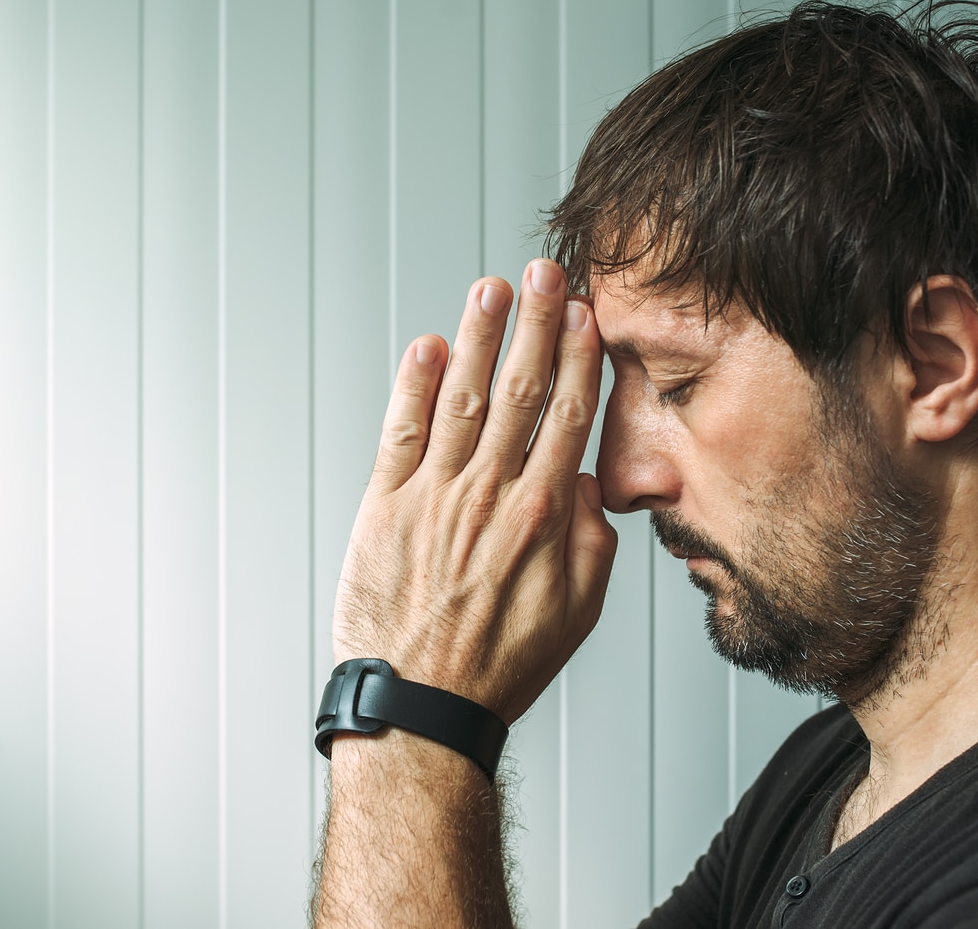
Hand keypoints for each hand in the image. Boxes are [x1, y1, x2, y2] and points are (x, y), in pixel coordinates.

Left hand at [331, 259, 618, 724]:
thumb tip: (588, 484)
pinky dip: (414, 386)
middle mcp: (489, 493)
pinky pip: (402, 432)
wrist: (419, 703)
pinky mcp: (384, 505)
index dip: (578, 358)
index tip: (586, 314)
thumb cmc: (498, 665)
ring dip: (478, 337)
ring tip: (491, 290)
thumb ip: (593, 541)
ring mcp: (434, 494)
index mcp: (542, 515)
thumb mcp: (578, 613)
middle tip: (544, 273)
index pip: (566, 416)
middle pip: (520, 390)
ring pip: (462, 397)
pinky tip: (427, 347)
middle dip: (536, 325)